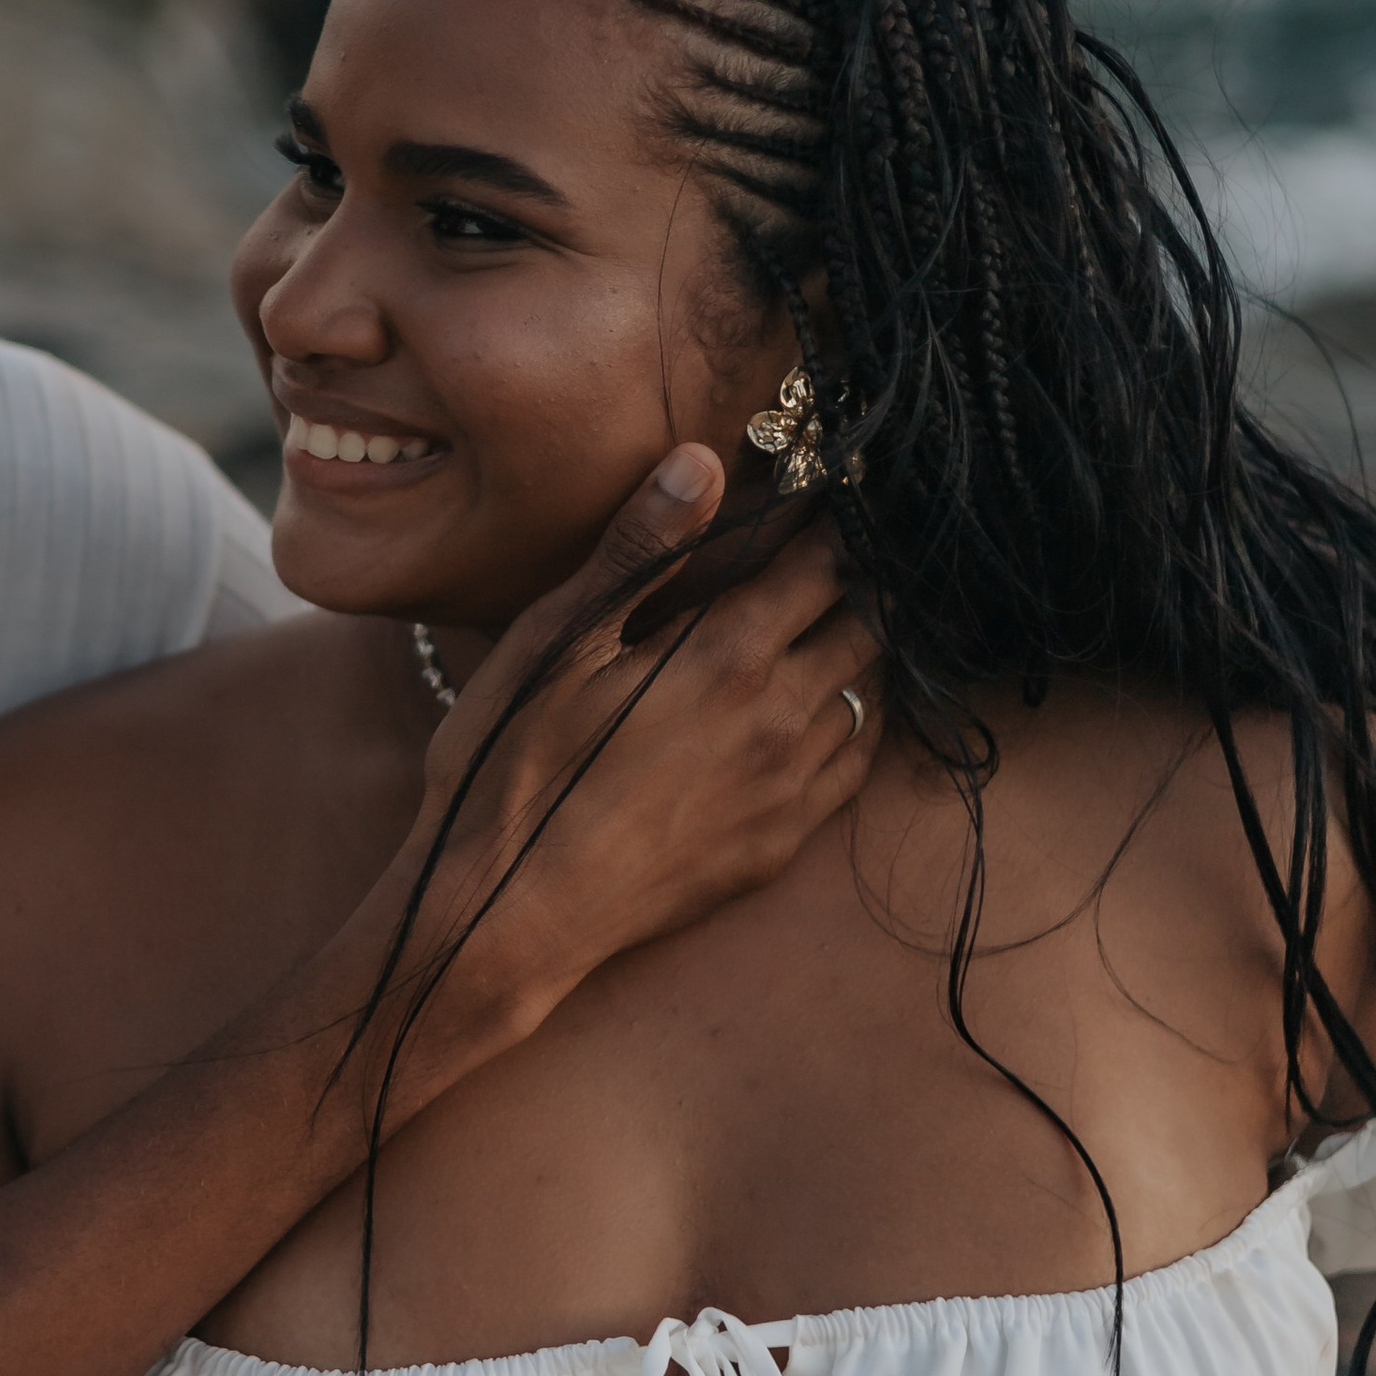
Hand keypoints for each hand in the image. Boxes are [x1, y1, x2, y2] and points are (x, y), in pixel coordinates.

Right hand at [388, 443, 877, 1045]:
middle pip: (865, 621)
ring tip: (846, 616)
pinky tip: (830, 708)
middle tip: (848, 545)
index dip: (834, 516)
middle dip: (862, 575)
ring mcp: (788, 789)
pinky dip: (854, 721)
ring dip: (863, 647)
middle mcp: (780, 716)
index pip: (822, 560)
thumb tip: (701, 460)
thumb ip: (638, 551)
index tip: (834, 487)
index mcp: (727, 653)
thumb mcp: (557, 644)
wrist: (506, 916)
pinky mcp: (778, 846)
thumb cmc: (513, 768)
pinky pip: (852, 767)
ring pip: (868, 693)